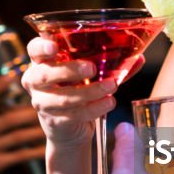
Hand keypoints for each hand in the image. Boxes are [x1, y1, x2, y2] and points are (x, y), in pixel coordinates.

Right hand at [0, 74, 44, 173]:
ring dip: (37, 132)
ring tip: (54, 127)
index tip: (12, 76)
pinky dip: (35, 152)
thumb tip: (22, 88)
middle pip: (9, 118)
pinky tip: (47, 148)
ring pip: (18, 137)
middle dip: (31, 114)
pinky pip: (20, 156)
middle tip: (51, 108)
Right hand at [21, 37, 144, 148]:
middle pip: (46, 74)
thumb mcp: (89, 75)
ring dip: (90, 91)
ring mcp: (43, 103)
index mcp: (42, 62)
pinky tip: (109, 102)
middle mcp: (37, 82)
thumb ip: (110, 65)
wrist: (69, 127)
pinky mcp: (56, 121)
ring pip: (64, 97)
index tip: (54, 46)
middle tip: (92, 68)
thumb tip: (139, 58)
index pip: (34, 49)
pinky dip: (95, 108)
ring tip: (112, 86)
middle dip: (70, 70)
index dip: (41, 47)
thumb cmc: (78, 90)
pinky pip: (75, 114)